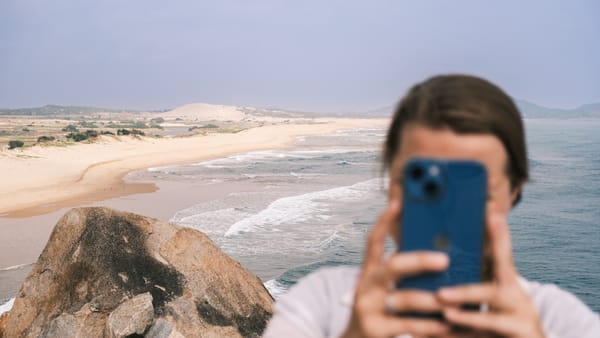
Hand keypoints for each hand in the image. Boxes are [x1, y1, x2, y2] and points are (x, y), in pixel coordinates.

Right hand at [342, 200, 450, 337]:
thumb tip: (438, 254)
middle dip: (420, 260)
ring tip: (455, 298)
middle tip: (445, 260)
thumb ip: (402, 273)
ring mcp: (368, 307)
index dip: (384, 222)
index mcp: (369, 270)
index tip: (397, 205)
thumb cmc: (380, 310)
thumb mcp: (383, 288)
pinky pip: (408, 325)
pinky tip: (446, 324)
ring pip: (404, 298)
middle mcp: (366, 286)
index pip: (373, 241)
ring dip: (432, 299)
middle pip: (393, 266)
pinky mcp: (375, 330)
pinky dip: (429, 325)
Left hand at [437, 215, 544, 337]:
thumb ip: (472, 282)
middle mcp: (518, 300)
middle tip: (441, 294)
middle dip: (465, 292)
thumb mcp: (493, 298)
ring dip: (467, 317)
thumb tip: (439, 266)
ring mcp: (522, 320)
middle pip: (492, 293)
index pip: (504, 257)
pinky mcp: (523, 336)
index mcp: (509, 284)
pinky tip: (438, 336)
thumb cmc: (501, 321)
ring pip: (490, 320)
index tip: (492, 216)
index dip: (500, 237)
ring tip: (446, 314)